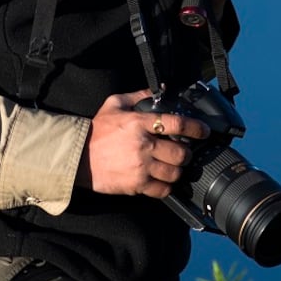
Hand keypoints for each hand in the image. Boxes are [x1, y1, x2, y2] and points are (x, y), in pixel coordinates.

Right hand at [76, 91, 209, 197]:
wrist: (77, 156)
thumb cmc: (96, 130)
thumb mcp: (114, 104)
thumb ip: (137, 96)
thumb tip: (158, 90)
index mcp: (139, 123)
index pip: (177, 124)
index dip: (195, 128)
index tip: (203, 131)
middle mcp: (143, 145)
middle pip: (180, 152)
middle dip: (186, 153)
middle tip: (183, 152)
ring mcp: (141, 167)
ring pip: (174, 173)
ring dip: (177, 170)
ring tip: (173, 167)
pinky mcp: (136, 185)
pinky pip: (163, 190)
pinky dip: (166, 187)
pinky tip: (163, 181)